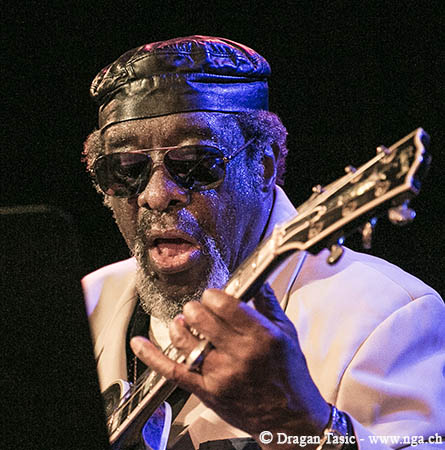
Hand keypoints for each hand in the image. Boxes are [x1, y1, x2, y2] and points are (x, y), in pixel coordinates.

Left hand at [131, 284, 329, 447]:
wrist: (289, 419)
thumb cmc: (289, 376)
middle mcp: (239, 355)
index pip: (225, 304)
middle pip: (201, 319)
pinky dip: (152, 356)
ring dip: (179, 325)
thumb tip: (256, 281)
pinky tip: (140, 344)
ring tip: (184, 322)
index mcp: (260, 336)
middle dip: (196, 307)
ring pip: (185, 341)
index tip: (213, 295)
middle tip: (199, 308)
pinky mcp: (206, 391)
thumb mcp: (286, 334)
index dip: (213, 295)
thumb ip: (268, 305)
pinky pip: (173, 371)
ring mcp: (220, 375)